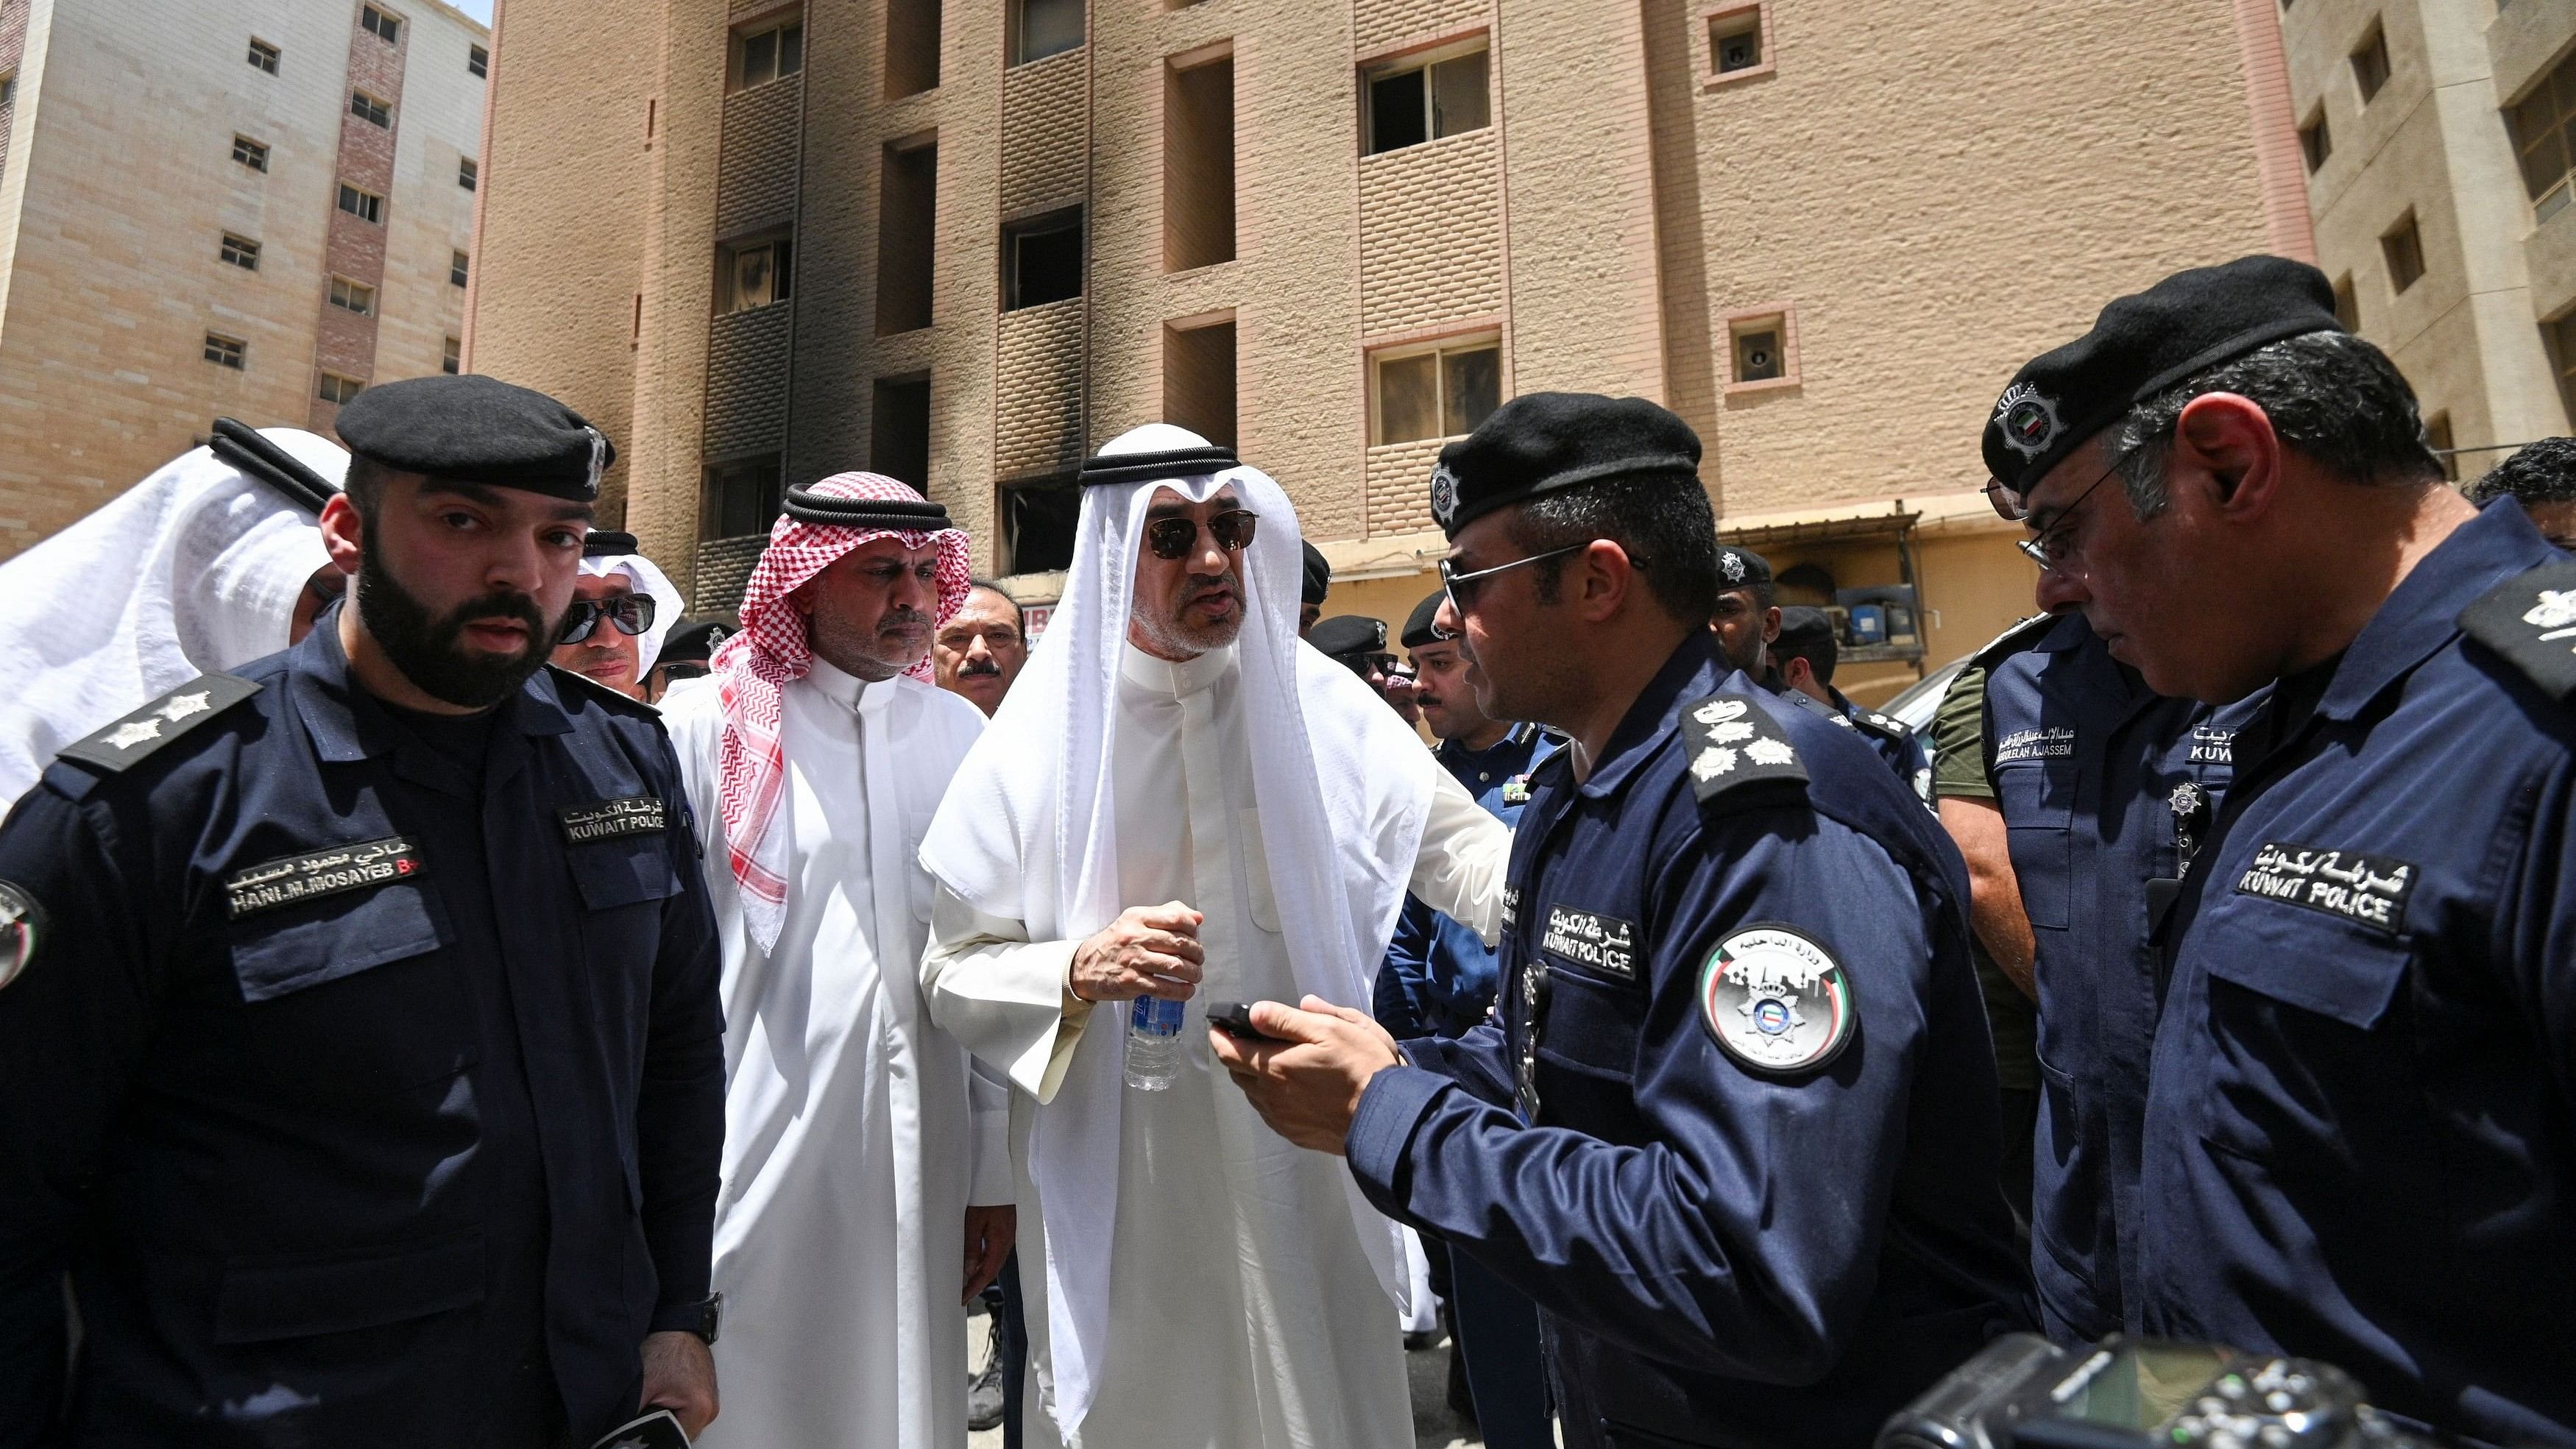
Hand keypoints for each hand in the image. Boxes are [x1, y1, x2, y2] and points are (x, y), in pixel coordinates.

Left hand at [639, 1329, 718, 1435]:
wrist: (677, 1324)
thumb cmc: (666, 1348)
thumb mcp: (642, 1387)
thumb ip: (634, 1419)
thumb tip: (625, 1438)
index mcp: (702, 1409)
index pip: (674, 1441)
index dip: (652, 1436)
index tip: (639, 1425)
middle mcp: (711, 1408)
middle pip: (679, 1435)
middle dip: (659, 1427)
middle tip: (645, 1409)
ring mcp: (709, 1401)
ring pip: (682, 1425)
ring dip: (665, 1419)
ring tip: (653, 1399)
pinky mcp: (703, 1394)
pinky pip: (685, 1413)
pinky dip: (671, 1409)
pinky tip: (662, 1395)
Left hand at [963, 1203, 1016, 1302]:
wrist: (997, 1173)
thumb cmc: (987, 1194)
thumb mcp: (974, 1221)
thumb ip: (971, 1248)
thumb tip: (967, 1272)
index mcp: (1001, 1241)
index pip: (987, 1272)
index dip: (974, 1288)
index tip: (962, 1299)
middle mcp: (1006, 1240)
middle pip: (991, 1269)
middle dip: (976, 1284)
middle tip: (961, 1296)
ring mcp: (1005, 1234)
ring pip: (991, 1260)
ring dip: (978, 1273)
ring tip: (963, 1283)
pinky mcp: (1002, 1228)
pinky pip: (992, 1250)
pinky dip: (981, 1260)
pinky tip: (971, 1262)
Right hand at [1069, 902, 1203, 1002]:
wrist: (1085, 966)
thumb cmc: (1116, 942)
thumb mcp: (1135, 920)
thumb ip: (1166, 914)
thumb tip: (1198, 917)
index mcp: (1137, 917)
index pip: (1176, 918)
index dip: (1193, 928)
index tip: (1196, 937)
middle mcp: (1134, 936)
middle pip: (1179, 943)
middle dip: (1197, 953)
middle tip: (1199, 960)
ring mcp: (1132, 960)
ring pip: (1174, 966)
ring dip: (1192, 973)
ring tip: (1196, 975)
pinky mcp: (1130, 981)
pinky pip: (1163, 987)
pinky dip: (1181, 991)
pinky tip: (1187, 991)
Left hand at [1208, 996, 1402, 1154]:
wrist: (1385, 1118)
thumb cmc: (1360, 1067)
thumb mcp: (1328, 1028)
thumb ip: (1286, 1020)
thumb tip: (1256, 1013)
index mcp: (1273, 1067)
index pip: (1229, 1051)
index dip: (1220, 1036)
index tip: (1219, 1026)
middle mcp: (1270, 1096)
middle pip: (1237, 1073)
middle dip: (1237, 1055)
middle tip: (1249, 1041)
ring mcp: (1282, 1118)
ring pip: (1254, 1094)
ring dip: (1255, 1077)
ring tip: (1276, 1064)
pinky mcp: (1295, 1134)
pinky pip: (1271, 1113)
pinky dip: (1271, 1098)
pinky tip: (1292, 1089)